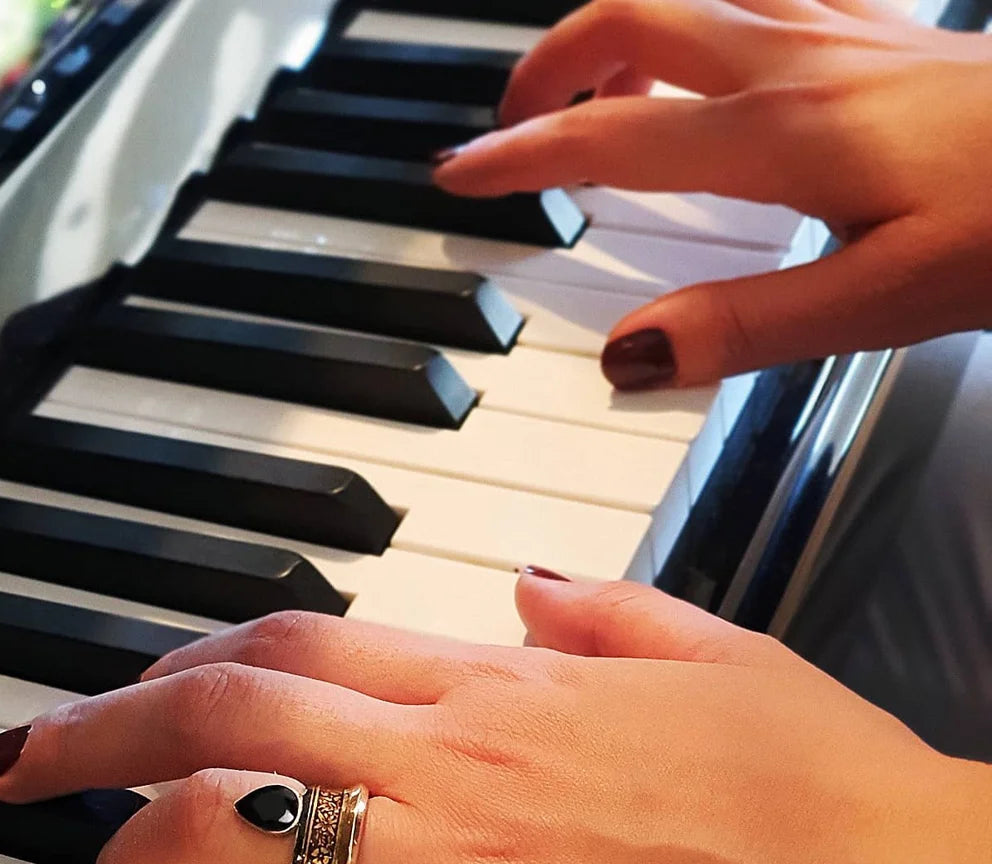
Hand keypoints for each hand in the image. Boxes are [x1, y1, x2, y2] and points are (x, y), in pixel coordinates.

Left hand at [0, 578, 991, 863]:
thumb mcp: (711, 649)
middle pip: (231, 710)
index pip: (299, 641)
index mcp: (502, 683)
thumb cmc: (821, 778)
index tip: (142, 685)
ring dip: (142, 857)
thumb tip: (527, 589)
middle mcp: (457, 754)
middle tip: (31, 760)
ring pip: (243, 824)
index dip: (193, 657)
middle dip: (104, 727)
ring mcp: (463, 862)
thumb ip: (603, 606)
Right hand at [433, 0, 991, 388]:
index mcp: (778, 133)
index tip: (460, 176)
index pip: (610, 138)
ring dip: (615, 33)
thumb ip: (741, 329)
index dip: (522, 157)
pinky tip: (706, 52)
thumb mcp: (877, 304)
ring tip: (586, 88)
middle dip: (548, 70)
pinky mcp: (878, 30)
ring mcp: (838, 32)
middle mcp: (794, 62)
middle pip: (630, 22)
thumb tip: (627, 357)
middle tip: (510, 127)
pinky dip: (695, 16)